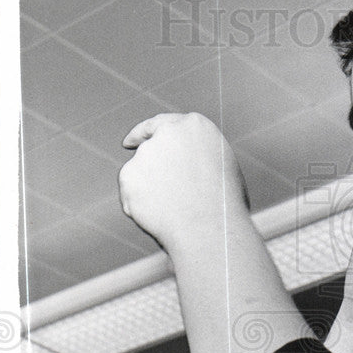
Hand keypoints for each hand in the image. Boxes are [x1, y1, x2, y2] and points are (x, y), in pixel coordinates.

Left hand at [119, 112, 248, 251]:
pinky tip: (160, 218)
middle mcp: (168, 132)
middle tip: (142, 178)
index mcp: (196, 126)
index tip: (131, 142)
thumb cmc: (224, 207)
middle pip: (147, 144)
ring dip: (148, 191)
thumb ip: (196, 160)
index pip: (164, 123)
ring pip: (138, 173)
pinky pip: (130, 194)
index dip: (145, 133)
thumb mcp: (220, 170)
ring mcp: (146, 152)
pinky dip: (139, 207)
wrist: (210, 228)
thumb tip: (183, 169)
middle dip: (141, 158)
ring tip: (176, 213)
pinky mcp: (128, 174)